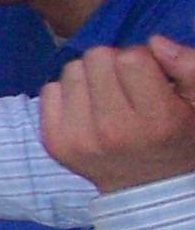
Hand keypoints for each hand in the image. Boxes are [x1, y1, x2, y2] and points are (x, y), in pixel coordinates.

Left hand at [39, 38, 194, 192]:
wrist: (149, 187)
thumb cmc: (178, 137)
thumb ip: (189, 67)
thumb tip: (154, 42)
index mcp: (157, 121)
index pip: (131, 58)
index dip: (142, 59)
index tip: (149, 77)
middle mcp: (114, 131)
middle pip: (97, 57)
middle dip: (113, 64)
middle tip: (127, 87)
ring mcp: (79, 139)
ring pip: (72, 69)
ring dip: (89, 77)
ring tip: (108, 99)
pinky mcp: (54, 143)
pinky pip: (49, 90)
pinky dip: (67, 94)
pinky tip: (87, 110)